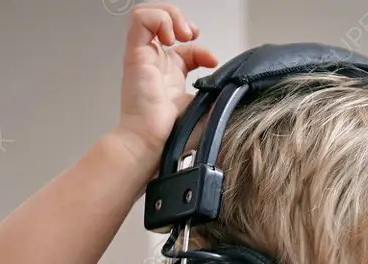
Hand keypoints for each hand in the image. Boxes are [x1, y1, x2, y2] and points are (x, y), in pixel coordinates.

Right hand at [114, 3, 218, 164]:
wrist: (152, 145)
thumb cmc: (171, 136)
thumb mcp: (204, 110)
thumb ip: (216, 95)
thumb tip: (233, 87)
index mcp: (170, 77)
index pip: (185, 48)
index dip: (201, 48)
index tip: (212, 62)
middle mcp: (155, 64)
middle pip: (163, 24)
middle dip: (181, 19)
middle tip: (193, 35)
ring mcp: (143, 58)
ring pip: (149, 15)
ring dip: (170, 16)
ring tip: (182, 34)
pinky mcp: (134, 55)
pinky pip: (140, 19)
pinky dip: (159, 19)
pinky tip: (170, 36)